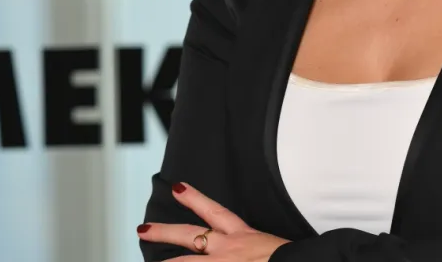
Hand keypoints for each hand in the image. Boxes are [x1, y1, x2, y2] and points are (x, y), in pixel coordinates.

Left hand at [137, 182, 288, 260]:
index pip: (216, 212)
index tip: (178, 187)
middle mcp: (229, 250)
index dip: (195, 198)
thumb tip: (257, 251)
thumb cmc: (298, 259)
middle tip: (143, 229)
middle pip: (190, 235)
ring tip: (149, 257)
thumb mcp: (277, 247)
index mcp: (244, 237)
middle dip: (165, 231)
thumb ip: (260, 246)